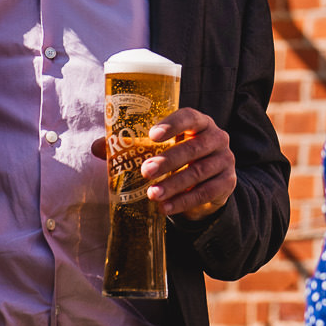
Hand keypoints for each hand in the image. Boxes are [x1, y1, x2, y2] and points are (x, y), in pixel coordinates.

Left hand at [96, 108, 235, 220]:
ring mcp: (225, 160)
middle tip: (146, 171)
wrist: (205, 184)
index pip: (189, 116)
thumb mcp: (158, 150)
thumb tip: (96, 147)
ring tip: (152, 195)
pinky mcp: (228, 183)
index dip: (172, 124)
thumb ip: (131, 147)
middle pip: (194, 147)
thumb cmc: (177, 159)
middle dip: (169, 160)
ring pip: (200, 172)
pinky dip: (185, 201)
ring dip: (174, 184)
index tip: (152, 135)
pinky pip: (207, 192)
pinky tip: (166, 208)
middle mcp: (217, 137)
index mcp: (199, 122)